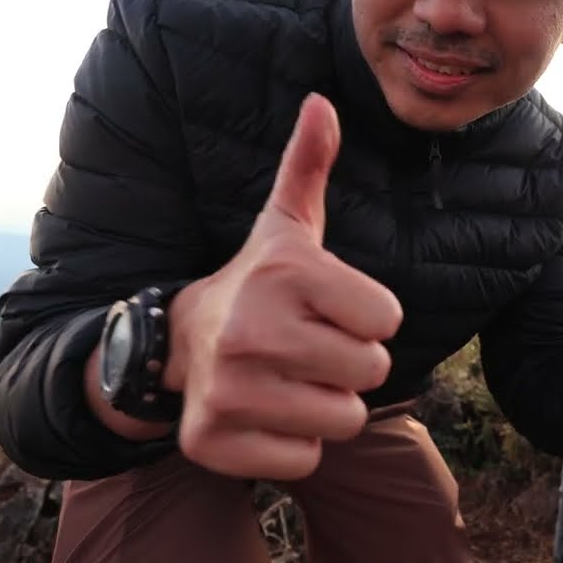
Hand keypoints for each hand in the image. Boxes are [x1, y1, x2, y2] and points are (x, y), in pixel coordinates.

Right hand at [166, 93, 400, 480]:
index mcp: (286, 273)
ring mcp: (229, 390)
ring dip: (323, 404)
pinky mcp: (214, 442)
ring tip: (286, 376)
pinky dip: (292, 444)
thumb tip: (323, 102)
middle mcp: (253, 330)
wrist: (174, 343)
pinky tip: (263, 411)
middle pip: (371, 372)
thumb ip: (308, 166)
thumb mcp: (284, 225)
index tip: (326, 307)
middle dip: (349, 363)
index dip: (365, 316)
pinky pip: (305, 460)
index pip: (387, 319)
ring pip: (341, 420)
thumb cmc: (256, 283)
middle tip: (306, 345)